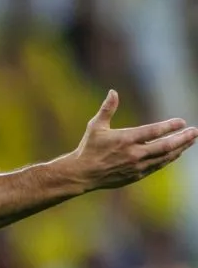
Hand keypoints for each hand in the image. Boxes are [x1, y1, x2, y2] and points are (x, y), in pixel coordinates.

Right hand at [67, 90, 197, 190]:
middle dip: (183, 139)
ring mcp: (136, 166)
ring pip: (164, 157)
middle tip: (195, 132)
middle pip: (165, 146)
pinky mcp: (136, 175)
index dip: (170, 126)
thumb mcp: (95, 126)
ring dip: (179, 149)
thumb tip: (113, 92)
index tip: (182, 122)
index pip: (154, 131)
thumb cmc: (88, 148)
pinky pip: (157, 166)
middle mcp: (134, 153)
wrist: (82, 174)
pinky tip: (175, 154)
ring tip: (190, 142)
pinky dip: (168, 159)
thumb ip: (107, 109)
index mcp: (125, 139)